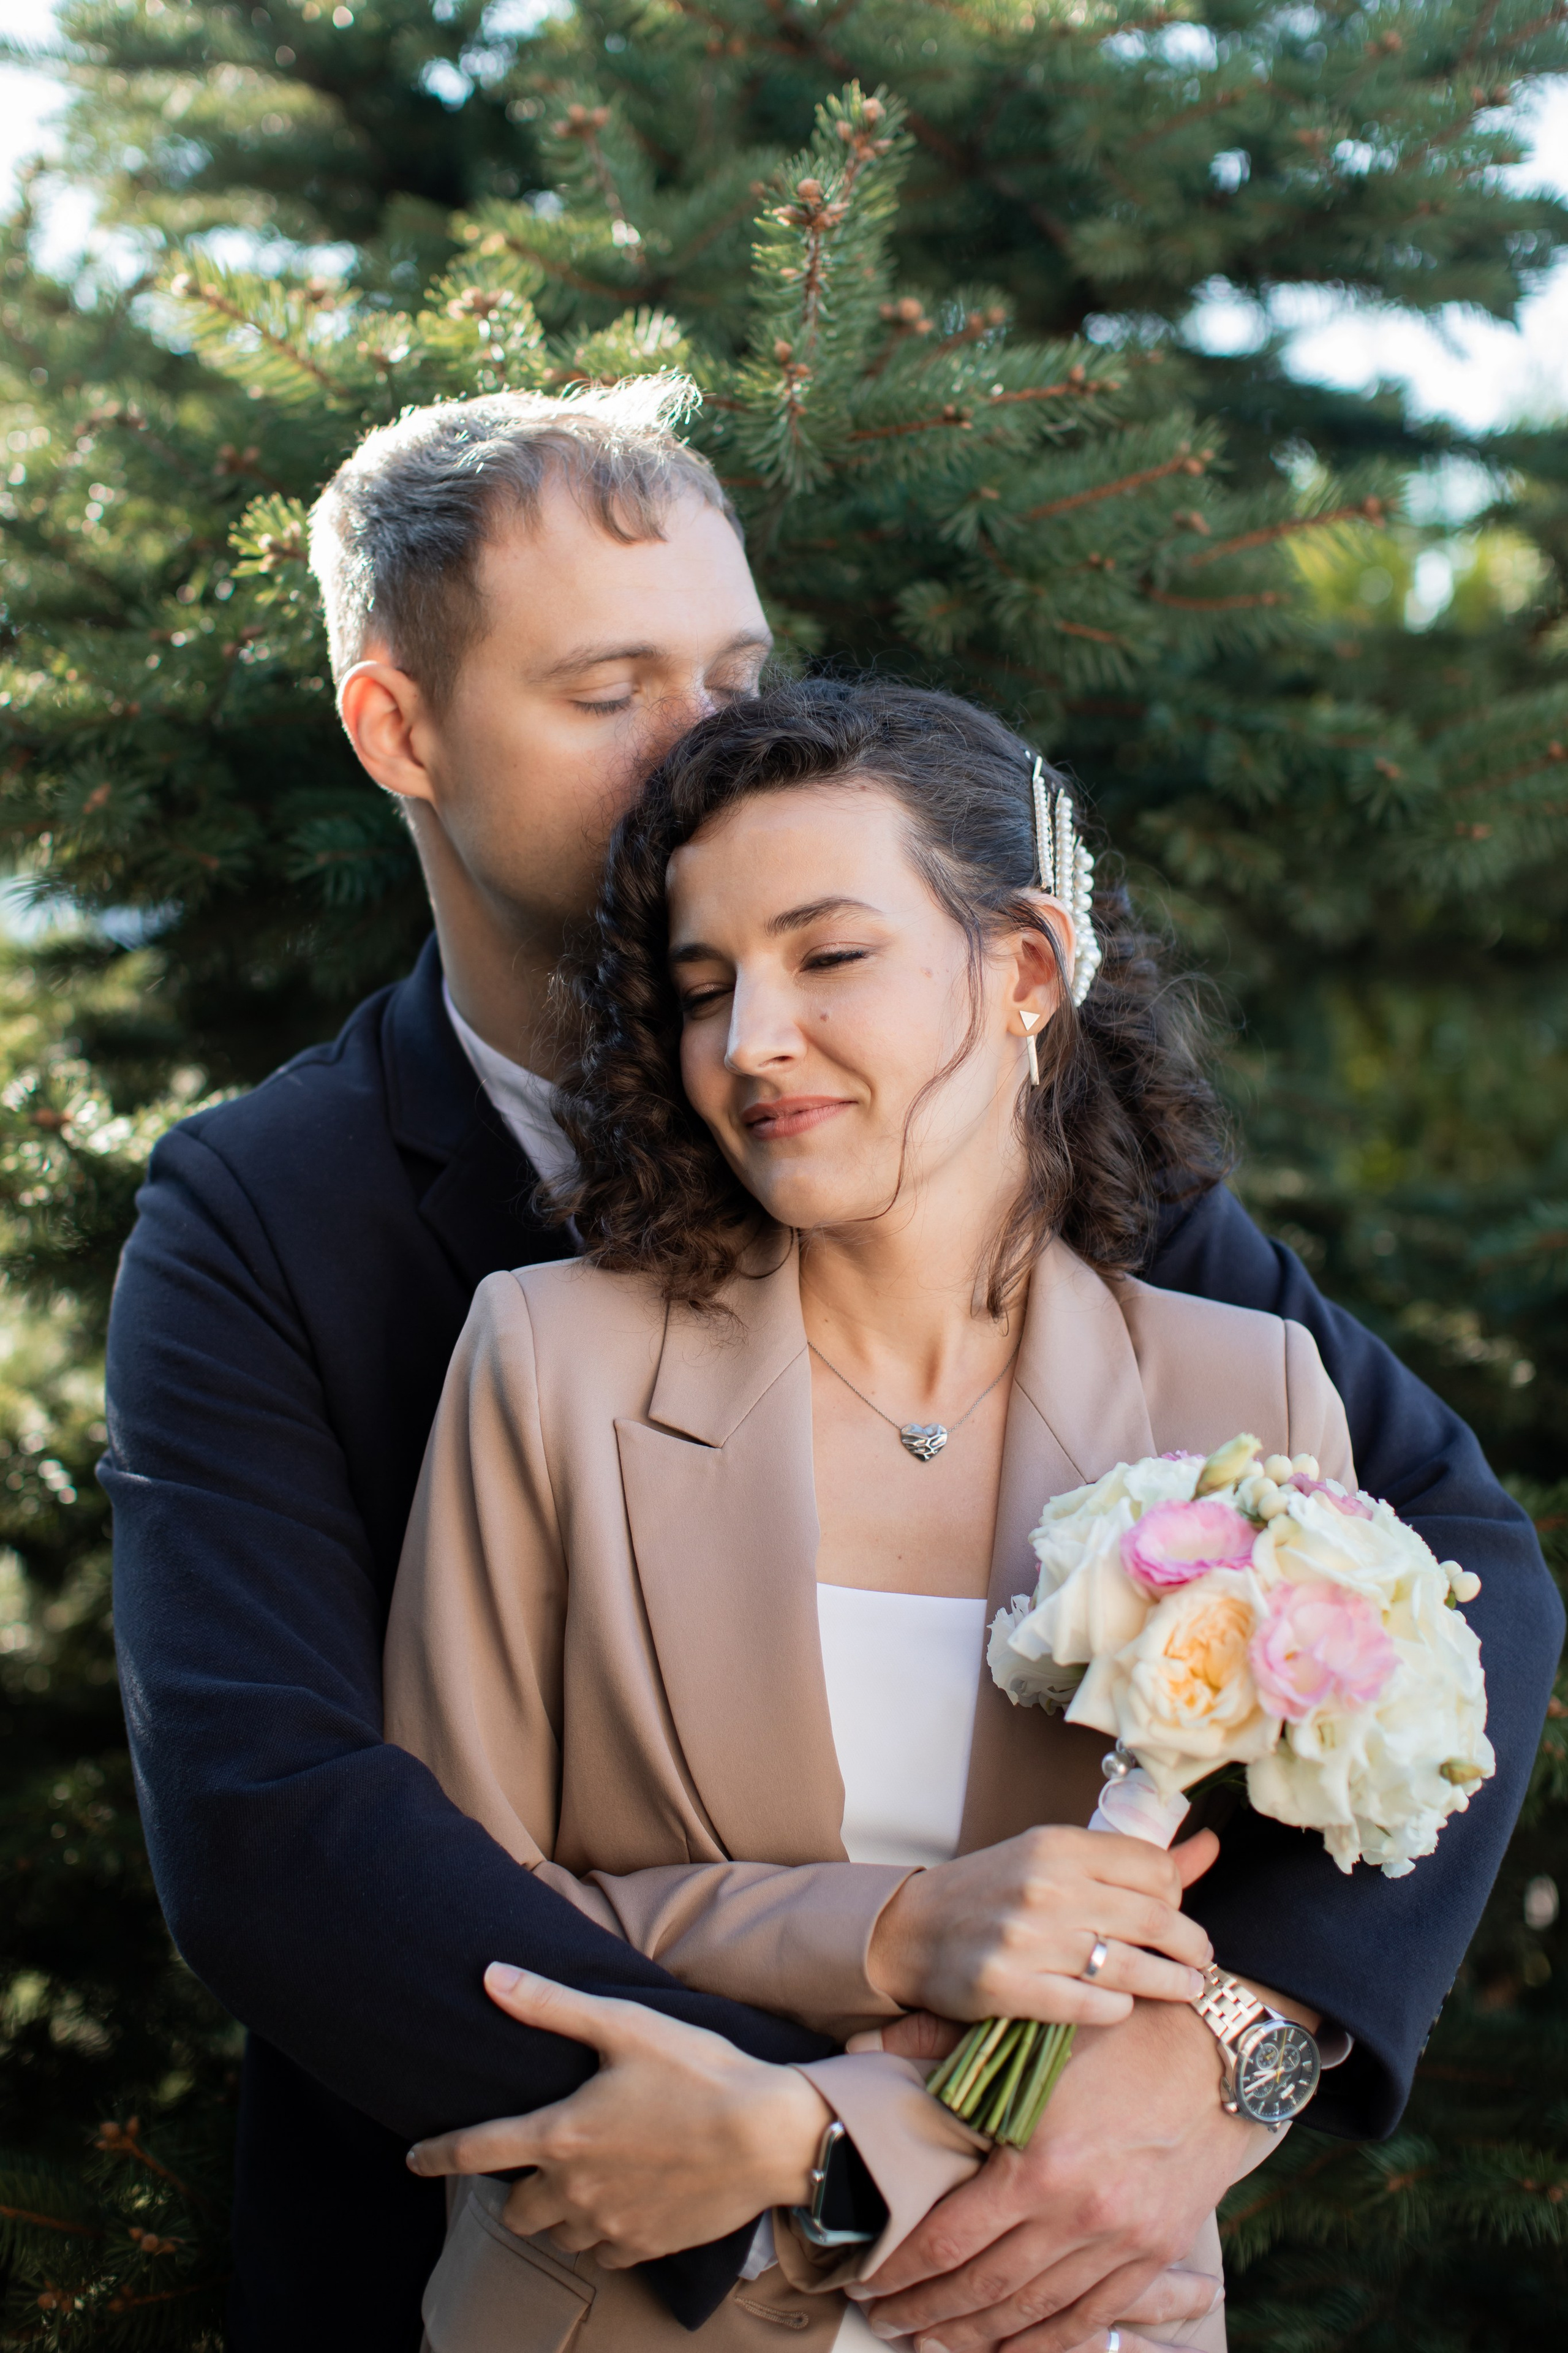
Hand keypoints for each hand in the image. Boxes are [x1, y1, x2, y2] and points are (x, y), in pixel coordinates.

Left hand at [406, 1963, 830, 2267]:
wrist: (769, 2136)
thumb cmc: (699, 2073)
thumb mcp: (623, 2025)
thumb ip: (551, 2006)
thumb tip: (491, 1977)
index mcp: (561, 2135)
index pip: (476, 2151)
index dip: (437, 2156)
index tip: (413, 2160)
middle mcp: (575, 2190)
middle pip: (517, 2210)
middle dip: (519, 2189)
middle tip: (541, 2161)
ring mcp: (610, 2224)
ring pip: (559, 2234)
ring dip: (560, 2212)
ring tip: (585, 2179)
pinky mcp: (646, 2246)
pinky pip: (604, 2251)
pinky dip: (602, 2231)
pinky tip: (624, 2201)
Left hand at [850, 1996, 1266, 2350]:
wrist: (1217, 2053)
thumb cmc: (1114, 2030)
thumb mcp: (1027, 2028)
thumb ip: (939, 2040)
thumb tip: (861, 2048)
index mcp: (1038, 2163)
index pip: (948, 2238)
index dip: (899, 2268)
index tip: (863, 2279)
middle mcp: (1078, 2216)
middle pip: (982, 2288)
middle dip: (923, 2311)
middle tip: (879, 2319)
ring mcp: (1120, 2244)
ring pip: (1031, 2314)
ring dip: (973, 2337)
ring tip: (927, 2340)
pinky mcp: (1152, 2254)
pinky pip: (1089, 2319)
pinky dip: (1044, 2342)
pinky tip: (1007, 2349)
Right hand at [867, 1829, 1217, 2025]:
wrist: (912, 1930)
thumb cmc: (992, 1891)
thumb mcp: (1054, 1858)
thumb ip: (1132, 1860)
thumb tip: (1211, 1846)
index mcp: (1058, 1845)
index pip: (1153, 1867)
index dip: (1177, 1891)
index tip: (1176, 1909)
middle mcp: (1045, 1887)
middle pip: (1154, 1917)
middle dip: (1191, 1945)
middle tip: (1200, 1958)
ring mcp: (1027, 1939)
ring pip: (1131, 1967)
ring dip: (1172, 1983)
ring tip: (1186, 1987)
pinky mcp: (1011, 1988)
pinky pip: (1093, 2005)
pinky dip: (1118, 2008)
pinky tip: (1122, 2005)